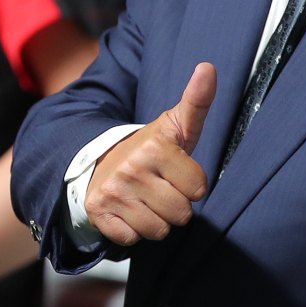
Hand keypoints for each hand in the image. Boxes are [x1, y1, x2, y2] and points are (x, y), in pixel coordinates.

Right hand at [83, 62, 215, 246]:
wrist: (96, 162)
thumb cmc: (147, 150)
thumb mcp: (174, 125)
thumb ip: (196, 101)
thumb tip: (209, 67)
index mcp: (155, 147)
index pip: (199, 189)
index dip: (191, 184)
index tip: (174, 172)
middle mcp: (131, 168)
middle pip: (181, 214)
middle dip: (174, 205)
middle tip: (158, 188)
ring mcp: (113, 192)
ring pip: (158, 230)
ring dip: (155, 220)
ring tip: (144, 201)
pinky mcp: (98, 213)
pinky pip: (133, 239)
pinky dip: (132, 231)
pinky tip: (127, 212)